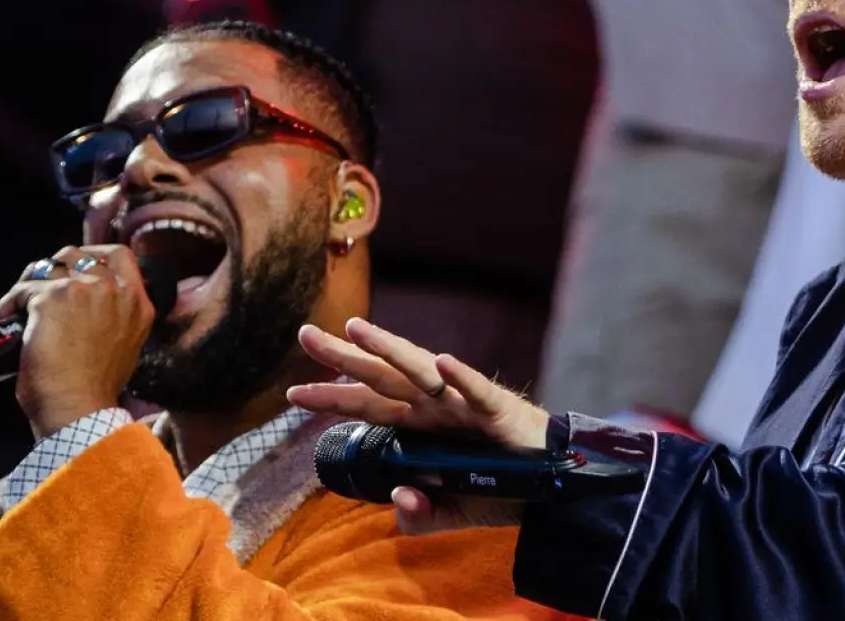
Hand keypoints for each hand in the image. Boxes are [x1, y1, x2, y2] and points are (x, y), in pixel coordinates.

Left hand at [0, 245, 155, 440]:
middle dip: (55, 267)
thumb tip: (85, 307)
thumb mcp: (123, 345)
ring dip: (29, 284)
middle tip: (40, 286)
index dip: (94, 255)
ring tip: (19, 305)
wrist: (78, 408)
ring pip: (47, 267)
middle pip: (77, 255)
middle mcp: (115, 291)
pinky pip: (22, 290)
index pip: (121, 256)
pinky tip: (5, 319)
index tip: (77, 265)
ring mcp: (84, 290)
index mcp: (137, 304)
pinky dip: (8, 305)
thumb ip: (114, 316)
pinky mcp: (52, 298)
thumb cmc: (94, 390)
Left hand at [287, 318, 549, 532]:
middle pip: (380, 377)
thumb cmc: (500, 486)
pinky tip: (442, 362)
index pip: (367, 407)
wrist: (552, 484)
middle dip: (343, 356)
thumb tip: (399, 499)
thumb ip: (418, 516)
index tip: (292, 393)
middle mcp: (434, 407)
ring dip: (388, 349)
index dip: (332, 399)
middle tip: (305, 334)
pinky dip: (460, 377)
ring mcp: (462, 403)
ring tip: (357, 329)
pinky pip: (475, 391)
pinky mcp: (497, 409)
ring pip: (419, 371)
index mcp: (419, 426)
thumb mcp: (450, 512)